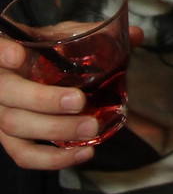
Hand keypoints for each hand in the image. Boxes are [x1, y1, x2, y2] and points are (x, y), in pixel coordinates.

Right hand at [0, 36, 96, 167]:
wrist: (30, 74)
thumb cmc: (47, 51)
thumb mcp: (66, 36)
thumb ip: (96, 34)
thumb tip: (137, 35)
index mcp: (11, 50)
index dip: (2, 53)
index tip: (18, 55)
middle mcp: (0, 82)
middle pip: (7, 93)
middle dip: (44, 100)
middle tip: (80, 102)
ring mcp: (1, 112)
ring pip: (14, 126)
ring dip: (54, 130)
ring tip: (90, 128)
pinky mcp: (10, 139)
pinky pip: (24, 155)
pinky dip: (53, 159)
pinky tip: (83, 153)